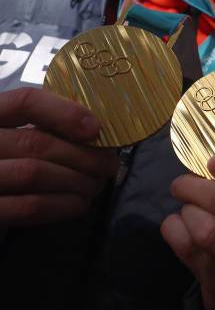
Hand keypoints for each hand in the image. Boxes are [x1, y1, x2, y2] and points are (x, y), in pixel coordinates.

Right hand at [0, 88, 117, 226]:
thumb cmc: (0, 157)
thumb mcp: (7, 131)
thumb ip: (35, 125)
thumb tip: (91, 131)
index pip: (25, 102)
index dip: (64, 112)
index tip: (96, 128)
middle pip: (36, 142)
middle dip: (84, 155)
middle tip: (109, 165)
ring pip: (35, 173)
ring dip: (77, 181)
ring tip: (96, 185)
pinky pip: (28, 207)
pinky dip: (62, 205)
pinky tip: (79, 204)